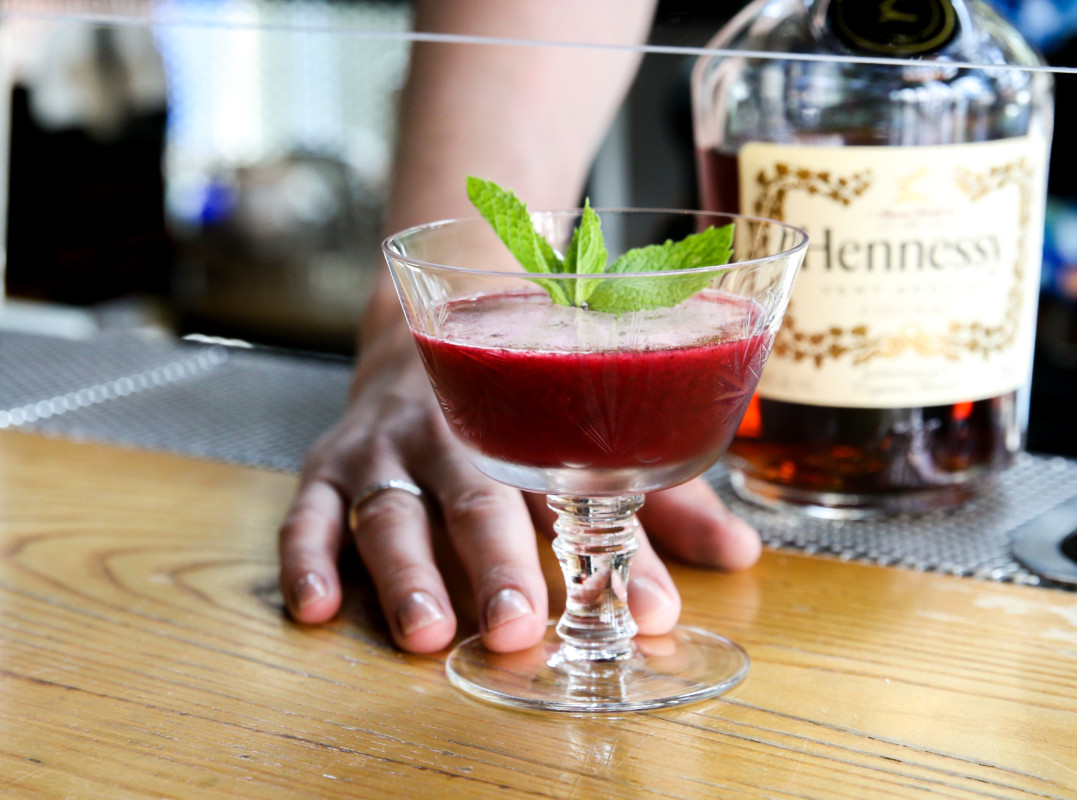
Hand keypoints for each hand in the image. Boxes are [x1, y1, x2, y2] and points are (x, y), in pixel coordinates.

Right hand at [277, 347, 762, 653]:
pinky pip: (307, 509)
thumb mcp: (595, 437)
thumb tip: (742, 555)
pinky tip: (318, 608)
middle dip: (500, 563)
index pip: (580, 493)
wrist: (426, 328)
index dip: (621, 554)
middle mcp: (457, 434)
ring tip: (427, 630)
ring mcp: (389, 447)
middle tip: (520, 624)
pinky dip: (306, 557)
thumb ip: (662, 497)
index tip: (653, 609)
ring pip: (393, 509)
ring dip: (407, 571)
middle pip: (479, 498)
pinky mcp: (330, 461)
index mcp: (532, 427)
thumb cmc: (525, 402)